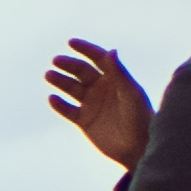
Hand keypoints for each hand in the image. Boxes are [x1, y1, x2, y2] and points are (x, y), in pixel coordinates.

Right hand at [43, 37, 151, 167]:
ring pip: (71, 89)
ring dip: (60, 81)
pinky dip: (58, 104)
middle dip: (68, 64)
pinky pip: (67, 110)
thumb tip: (111, 51)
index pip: (99, 59)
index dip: (86, 49)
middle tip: (56, 61)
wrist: (139, 148)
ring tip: (49, 75)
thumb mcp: (130, 93)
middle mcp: (103, 89)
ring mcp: (93, 105)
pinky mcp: (84, 121)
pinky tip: (52, 98)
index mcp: (116, 79)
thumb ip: (119, 73)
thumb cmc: (141, 118)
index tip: (71, 42)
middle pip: (81, 72)